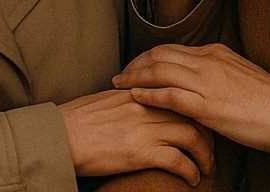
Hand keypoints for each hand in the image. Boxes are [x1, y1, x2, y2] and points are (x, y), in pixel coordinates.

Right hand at [60, 89, 214, 184]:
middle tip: (211, 148)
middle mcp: (145, 106)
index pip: (179, 93)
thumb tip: (141, 103)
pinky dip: (191, 170)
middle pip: (191, 113)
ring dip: (205, 154)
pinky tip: (194, 178)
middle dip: (207, 132)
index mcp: (138, 92)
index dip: (196, 109)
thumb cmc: (75, 121)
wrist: (59, 136)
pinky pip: (177, 160)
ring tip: (208, 166)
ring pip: (191, 136)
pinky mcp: (140, 152)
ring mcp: (144, 129)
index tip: (203, 122)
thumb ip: (129, 99)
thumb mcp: (105, 100)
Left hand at [113, 44, 269, 154]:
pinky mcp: (208, 106)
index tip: (135, 67)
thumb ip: (218, 73)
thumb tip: (201, 79)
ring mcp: (207, 83)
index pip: (172, 49)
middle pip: (160, 55)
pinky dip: (149, 94)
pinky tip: (135, 97)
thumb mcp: (241, 76)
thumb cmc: (269, 101)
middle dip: (135, 64)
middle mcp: (208, 62)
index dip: (148, 57)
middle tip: (119, 75)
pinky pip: (170, 95)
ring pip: (160, 70)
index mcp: (215, 53)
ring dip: (135, 77)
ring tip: (118, 85)